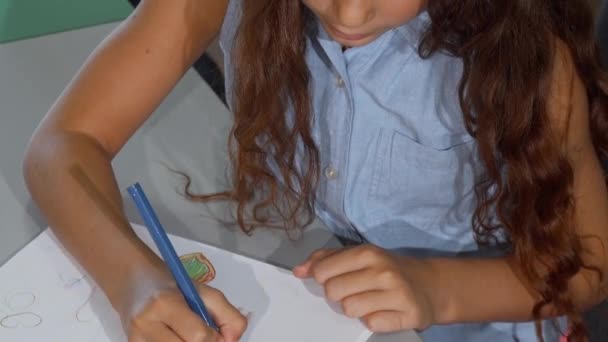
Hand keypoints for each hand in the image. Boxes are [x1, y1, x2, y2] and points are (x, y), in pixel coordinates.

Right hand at [119, 271, 246, 341]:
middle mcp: (146, 325)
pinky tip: (176, 336)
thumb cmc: (171, 285)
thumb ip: (227, 314)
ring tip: (187, 334)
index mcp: (165, 304)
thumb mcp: (203, 291)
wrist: (131, 282)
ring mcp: (135, 340)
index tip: (215, 332)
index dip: (215, 338)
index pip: (198, 336)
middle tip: (204, 335)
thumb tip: (233, 340)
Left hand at [292, 245, 436, 332]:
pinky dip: (373, 320)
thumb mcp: (360, 256)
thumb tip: (299, 271)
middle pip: (334, 292)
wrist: (432, 285)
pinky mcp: (408, 315)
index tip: (335, 278)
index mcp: (368, 253)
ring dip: (355, 309)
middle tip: (356, 290)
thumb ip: (327, 259)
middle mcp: (383, 271)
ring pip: (350, 309)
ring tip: (370, 301)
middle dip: (339, 295)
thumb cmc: (388, 269)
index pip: (323, 271)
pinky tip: (383, 311)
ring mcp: (397, 293)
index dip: (323, 279)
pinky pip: (371, 324)